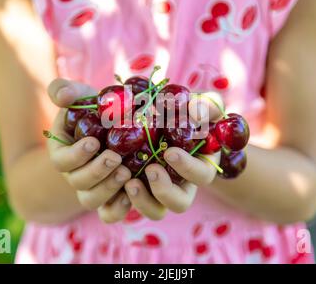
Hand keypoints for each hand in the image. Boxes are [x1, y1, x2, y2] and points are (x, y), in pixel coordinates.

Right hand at [47, 79, 131, 222]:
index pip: (62, 161)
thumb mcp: (80, 97)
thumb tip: (63, 95)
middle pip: (78, 183)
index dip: (76, 154)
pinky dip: (119, 208)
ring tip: (127, 172)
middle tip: (115, 157)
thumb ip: (65, 92)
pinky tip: (133, 192)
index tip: (93, 141)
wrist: (112, 128)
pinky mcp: (111, 197)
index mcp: (63, 153)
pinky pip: (109, 213)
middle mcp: (75, 175)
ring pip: (91, 200)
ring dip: (108, 188)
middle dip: (96, 172)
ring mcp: (93, 188)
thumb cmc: (94, 111)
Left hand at [124, 92, 223, 219]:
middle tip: (151, 169)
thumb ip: (204, 106)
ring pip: (154, 211)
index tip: (170, 152)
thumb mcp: (195, 104)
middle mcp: (178, 185)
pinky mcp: (128, 193)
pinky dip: (116, 204)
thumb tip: (197, 113)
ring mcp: (154, 192)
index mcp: (198, 166)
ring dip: (142, 200)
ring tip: (128, 180)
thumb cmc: (178, 110)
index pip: (201, 176)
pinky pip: (123, 210)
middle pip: (179, 204)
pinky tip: (111, 183)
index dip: (188, 168)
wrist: (145, 115)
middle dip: (165, 190)